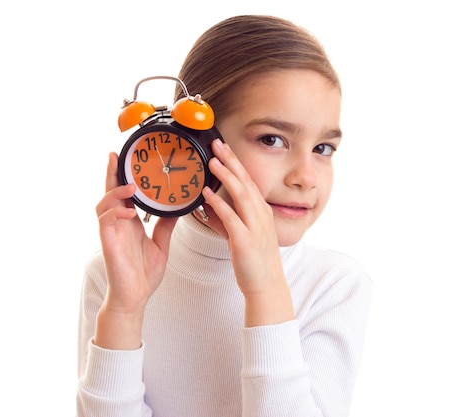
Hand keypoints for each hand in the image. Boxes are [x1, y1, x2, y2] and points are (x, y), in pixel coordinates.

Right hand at [94, 152, 177, 347]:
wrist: (136, 298)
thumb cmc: (143, 274)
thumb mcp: (161, 243)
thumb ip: (165, 224)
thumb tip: (177, 208)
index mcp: (129, 222)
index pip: (125, 193)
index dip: (124, 176)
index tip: (131, 159)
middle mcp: (118, 224)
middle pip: (110, 192)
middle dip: (111, 173)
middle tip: (115, 155)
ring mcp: (111, 233)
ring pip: (104, 204)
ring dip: (115, 192)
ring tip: (130, 186)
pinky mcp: (108, 244)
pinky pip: (106, 222)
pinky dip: (116, 213)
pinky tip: (127, 212)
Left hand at [202, 140, 293, 325]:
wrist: (266, 285)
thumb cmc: (253, 260)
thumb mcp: (238, 234)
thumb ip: (223, 218)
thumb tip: (207, 204)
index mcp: (260, 211)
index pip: (247, 181)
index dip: (235, 163)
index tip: (223, 147)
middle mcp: (260, 215)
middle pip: (246, 181)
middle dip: (232, 161)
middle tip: (217, 143)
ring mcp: (255, 227)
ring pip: (241, 195)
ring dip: (227, 176)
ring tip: (212, 161)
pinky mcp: (246, 241)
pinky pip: (232, 218)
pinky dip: (219, 204)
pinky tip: (207, 195)